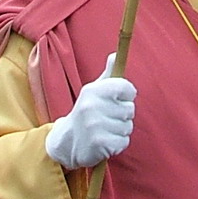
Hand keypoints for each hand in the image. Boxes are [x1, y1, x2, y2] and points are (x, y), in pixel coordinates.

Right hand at [44, 53, 135, 169]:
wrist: (67, 141)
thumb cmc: (86, 111)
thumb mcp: (93, 90)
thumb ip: (108, 74)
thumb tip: (116, 54)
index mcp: (93, 90)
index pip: (126, 87)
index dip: (127, 94)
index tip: (119, 98)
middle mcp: (92, 106)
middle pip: (130, 109)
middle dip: (122, 115)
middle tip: (107, 117)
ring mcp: (95, 126)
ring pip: (128, 126)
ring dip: (120, 130)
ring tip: (104, 129)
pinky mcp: (100, 143)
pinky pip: (124, 141)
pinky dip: (118, 144)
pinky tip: (105, 141)